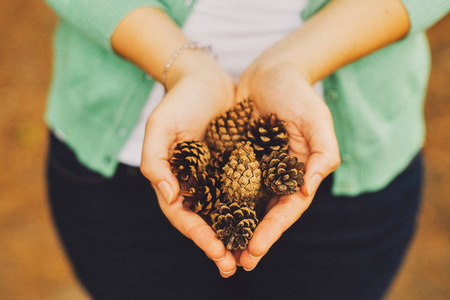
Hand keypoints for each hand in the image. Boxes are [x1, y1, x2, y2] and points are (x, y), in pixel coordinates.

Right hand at [140, 52, 237, 276]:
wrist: (205, 79)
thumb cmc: (179, 101)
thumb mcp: (160, 126)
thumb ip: (156, 161)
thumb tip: (169, 196)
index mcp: (174, 179)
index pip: (182, 215)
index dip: (198, 235)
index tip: (216, 251)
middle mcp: (195, 183)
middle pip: (204, 221)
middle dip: (218, 245)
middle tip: (234, 266)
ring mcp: (215, 176)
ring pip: (225, 212)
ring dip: (235, 234)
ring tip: (250, 255)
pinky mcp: (235, 166)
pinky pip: (243, 191)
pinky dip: (250, 209)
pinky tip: (264, 221)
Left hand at [235, 59, 339, 270]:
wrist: (271, 71)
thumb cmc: (298, 93)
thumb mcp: (317, 118)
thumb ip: (323, 153)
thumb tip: (308, 188)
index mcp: (298, 173)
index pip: (287, 209)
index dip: (273, 231)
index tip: (256, 250)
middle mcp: (275, 177)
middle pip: (264, 214)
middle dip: (252, 239)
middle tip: (236, 263)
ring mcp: (254, 169)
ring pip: (242, 204)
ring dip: (232, 228)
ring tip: (218, 250)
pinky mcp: (235, 158)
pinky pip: (224, 182)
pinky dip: (216, 201)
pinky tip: (202, 216)